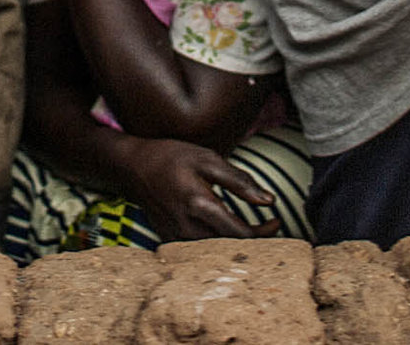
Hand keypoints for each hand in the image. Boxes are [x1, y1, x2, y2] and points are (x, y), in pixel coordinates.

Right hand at [120, 138, 276, 240]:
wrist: (133, 166)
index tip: (277, 220)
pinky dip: (215, 242)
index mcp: (200, 206)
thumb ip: (240, 181)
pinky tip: (222, 229)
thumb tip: (269, 201)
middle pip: (231, 247)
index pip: (241, 234)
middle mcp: (187, 228)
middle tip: (267, 225)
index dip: (265, 232)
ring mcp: (176, 237)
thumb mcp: (208, 159)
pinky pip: (198, 249)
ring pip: (215, 251)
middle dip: (254, 239)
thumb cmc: (171, 157)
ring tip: (248, 227)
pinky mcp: (169, 240)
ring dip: (234, 242)